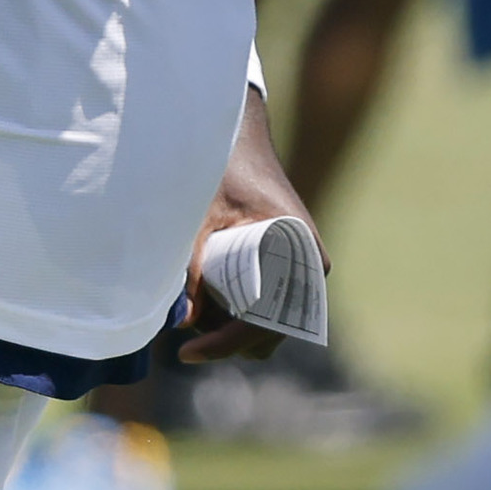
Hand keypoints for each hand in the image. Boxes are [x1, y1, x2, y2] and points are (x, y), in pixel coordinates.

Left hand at [176, 83, 314, 364]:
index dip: (224, 344)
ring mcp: (300, 271)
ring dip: (226, 323)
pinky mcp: (286, 268)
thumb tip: (180, 324)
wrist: (238, 136)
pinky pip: (263, 307)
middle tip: (180, 313)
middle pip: (267, 334)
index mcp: (303, 258)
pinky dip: (233, 308)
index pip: (267, 326)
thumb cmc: (222, 170)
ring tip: (188, 295)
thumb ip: (190, 270)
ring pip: (264, 325)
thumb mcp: (202, 218)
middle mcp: (310, 270)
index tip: (186, 352)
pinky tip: (201, 289)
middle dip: (223, 334)